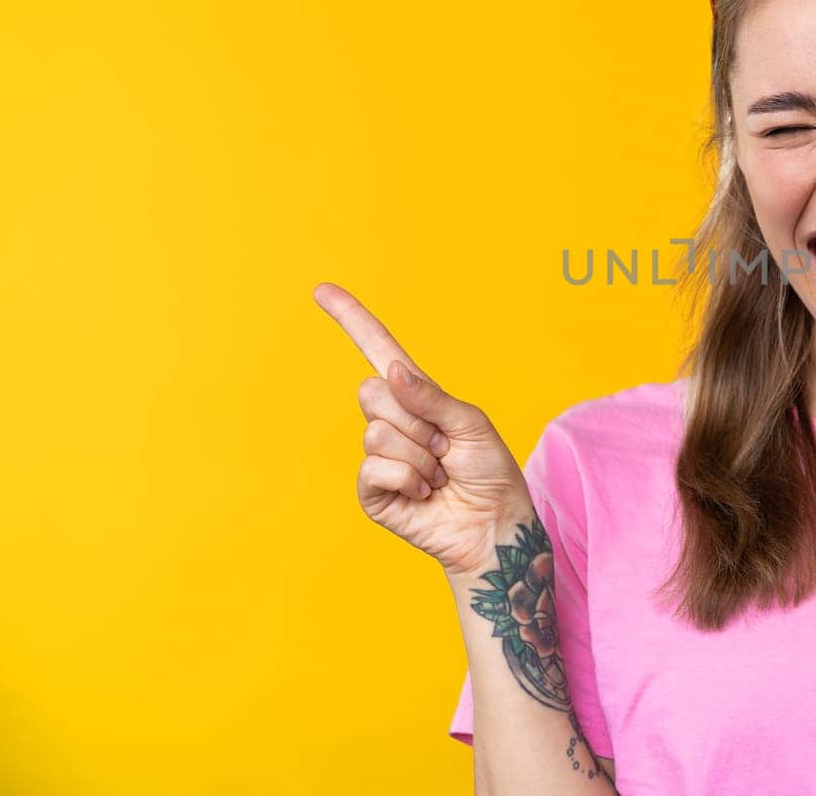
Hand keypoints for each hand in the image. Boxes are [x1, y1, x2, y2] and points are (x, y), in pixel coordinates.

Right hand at [313, 281, 530, 578]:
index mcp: (417, 396)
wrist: (494, 525)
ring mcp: (380, 456)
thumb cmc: (490, 473)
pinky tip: (425, 494)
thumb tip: (390, 371)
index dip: (352, 320)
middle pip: (371, 392)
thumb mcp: (471, 424)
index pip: (378, 350)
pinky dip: (409, 479)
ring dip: (420, 456)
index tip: (322, 289)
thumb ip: (431, 397)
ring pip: (378, 433)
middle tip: (444, 448)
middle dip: (416, 420)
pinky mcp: (373, 491)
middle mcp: (393, 421)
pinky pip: (375, 467)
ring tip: (439, 475)